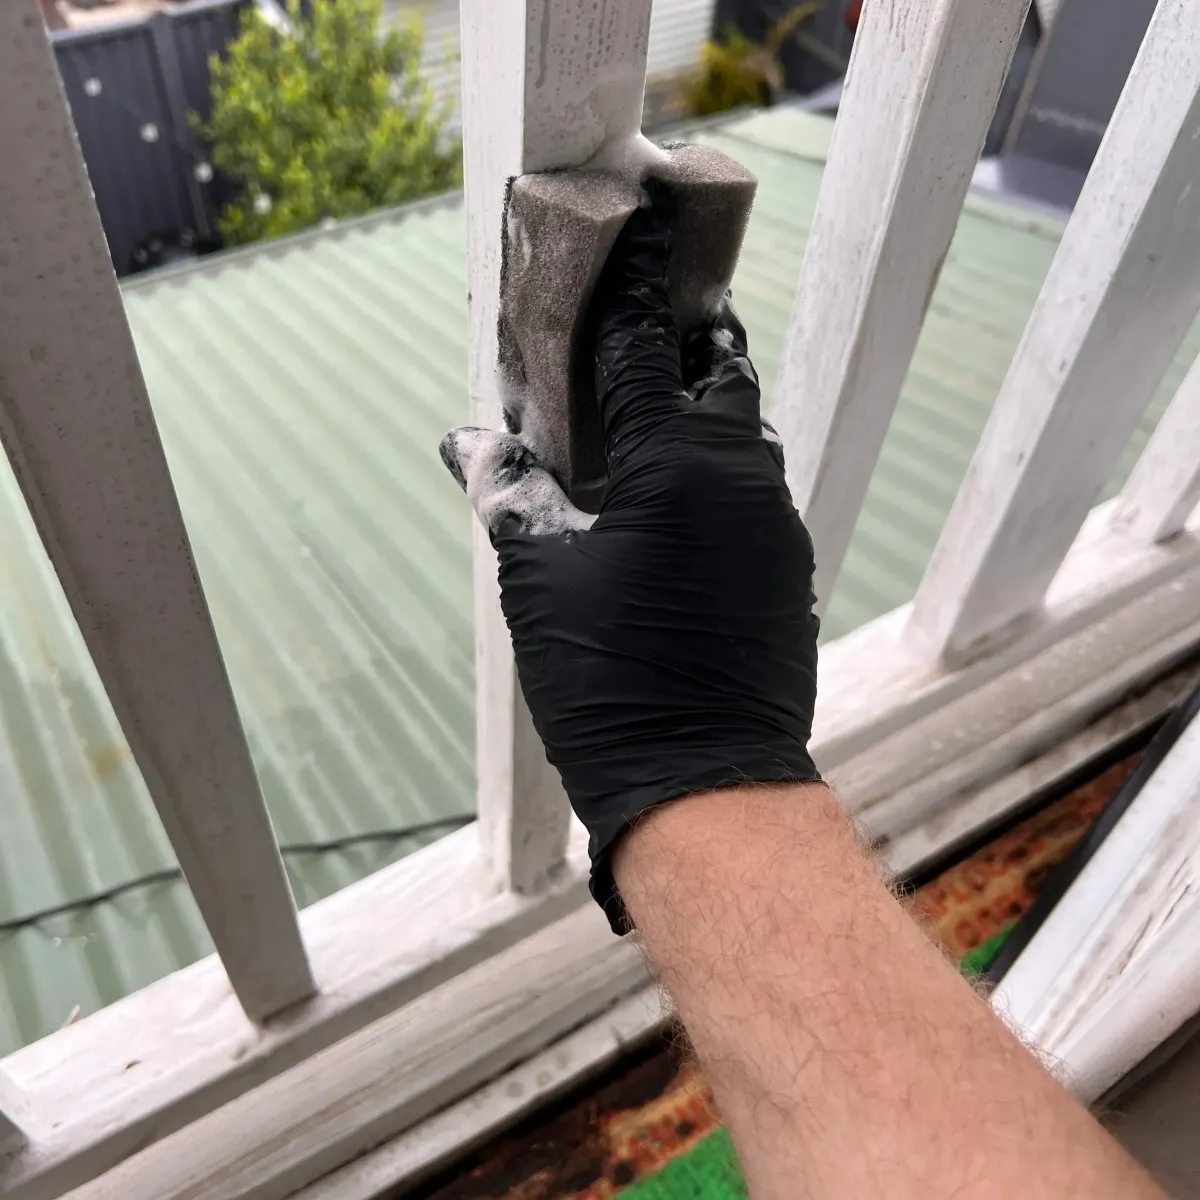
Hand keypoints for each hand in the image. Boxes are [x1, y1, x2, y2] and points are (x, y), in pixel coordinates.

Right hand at [440, 193, 820, 930]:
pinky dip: (720, 472)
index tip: (630, 234)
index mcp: (676, 463)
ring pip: (745, 435)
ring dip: (705, 410)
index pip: (644, 348)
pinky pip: (756, 490)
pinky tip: (681, 503)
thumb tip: (470, 440)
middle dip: (684, 343)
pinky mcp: (789, 567)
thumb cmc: (610, 680)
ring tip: (656, 415)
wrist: (705, 783)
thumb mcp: (540, 583)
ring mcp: (777, 523)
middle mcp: (742, 476)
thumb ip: (511, 496)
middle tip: (644, 333)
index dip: (627, 291)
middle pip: (720, 374)